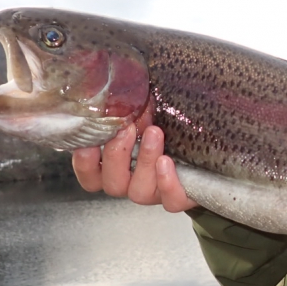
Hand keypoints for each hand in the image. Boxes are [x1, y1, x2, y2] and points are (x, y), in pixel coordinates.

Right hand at [71, 112, 196, 212]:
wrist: (202, 150)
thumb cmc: (165, 126)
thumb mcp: (144, 114)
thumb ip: (127, 108)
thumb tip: (117, 83)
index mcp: (115, 169)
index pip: (90, 176)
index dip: (84, 163)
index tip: (87, 140)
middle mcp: (131, 184)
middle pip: (112, 184)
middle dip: (116, 155)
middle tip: (127, 129)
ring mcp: (155, 193)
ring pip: (140, 192)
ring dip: (144, 161)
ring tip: (154, 133)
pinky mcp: (179, 197)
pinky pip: (171, 202)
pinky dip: (167, 183)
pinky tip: (167, 162)